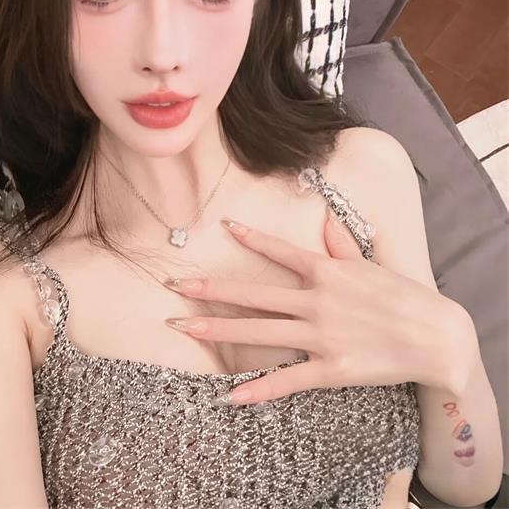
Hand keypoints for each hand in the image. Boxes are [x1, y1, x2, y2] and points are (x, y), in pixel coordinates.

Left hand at [163, 209, 473, 404]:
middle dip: (211, 289)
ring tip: (183, 328)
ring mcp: (320, 335)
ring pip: (259, 332)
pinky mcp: (330, 368)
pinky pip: (287, 380)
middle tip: (175, 286)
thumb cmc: (401, 295)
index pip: (279, 251)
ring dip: (217, 330)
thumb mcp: (368, 263)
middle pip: (254, 294)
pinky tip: (230, 395)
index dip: (251, 238)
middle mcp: (316, 300)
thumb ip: (339, 241)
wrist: (434, 336)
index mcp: (326, 272)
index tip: (223, 226)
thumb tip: (322, 214)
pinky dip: (258, 389)